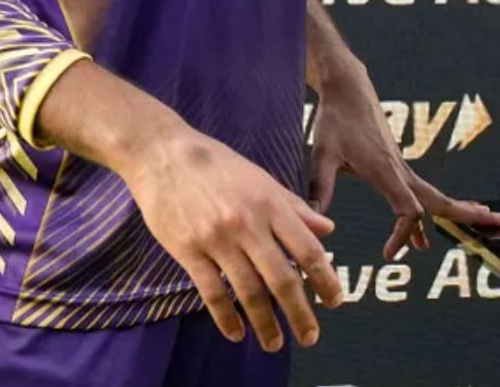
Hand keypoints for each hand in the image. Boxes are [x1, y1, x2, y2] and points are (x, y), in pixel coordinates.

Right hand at [121, 127, 343, 351]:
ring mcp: (216, 238)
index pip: (305, 248)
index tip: (335, 301)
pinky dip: (226, 318)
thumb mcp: (261, 178)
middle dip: (300, 313)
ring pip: (248, 292)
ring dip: (265, 324)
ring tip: (275, 343)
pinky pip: (212, 293)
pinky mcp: (188, 250)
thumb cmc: (217, 165)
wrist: (165, 155)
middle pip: (281, 278)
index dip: (324, 278)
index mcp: (269, 202)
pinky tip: (237, 333)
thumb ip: (294, 207)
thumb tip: (328, 229)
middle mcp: (247, 223)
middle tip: (310, 337)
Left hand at [308, 60, 499, 259]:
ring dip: (460, 209)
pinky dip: (433, 209)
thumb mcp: (323, 155)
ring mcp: (401, 165)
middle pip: (440, 199)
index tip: (389, 254)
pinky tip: (423, 233)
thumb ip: (318, 189)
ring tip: (487, 220)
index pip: (409, 211)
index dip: (405, 234)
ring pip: (434, 195)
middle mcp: (400, 169)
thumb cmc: (335, 118)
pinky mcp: (396, 162)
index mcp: (386, 170)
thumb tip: (311, 223)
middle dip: (470, 213)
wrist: (347, 86)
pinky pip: (419, 192)